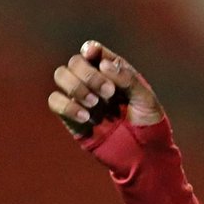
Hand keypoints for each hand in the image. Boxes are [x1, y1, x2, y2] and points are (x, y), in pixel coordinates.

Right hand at [48, 40, 164, 137]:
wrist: (143, 153)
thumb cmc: (149, 123)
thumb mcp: (145, 99)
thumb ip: (127, 79)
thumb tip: (103, 65)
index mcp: (114, 72)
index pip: (93, 51)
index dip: (90, 49)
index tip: (93, 55)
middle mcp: (94, 82)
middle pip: (75, 62)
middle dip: (89, 74)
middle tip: (109, 93)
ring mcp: (81, 98)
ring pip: (61, 76)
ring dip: (76, 86)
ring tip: (96, 104)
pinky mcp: (71, 117)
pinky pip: (55, 101)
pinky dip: (67, 105)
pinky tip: (86, 117)